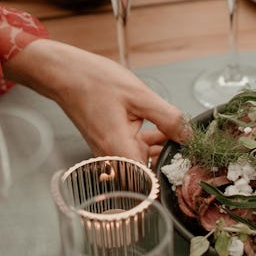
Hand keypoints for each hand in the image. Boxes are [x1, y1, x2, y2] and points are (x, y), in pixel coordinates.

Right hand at [4, 38, 187, 162]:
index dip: (171, 172)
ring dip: (159, 147)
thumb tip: (190, 136)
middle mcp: (112, 158)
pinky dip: (147, 141)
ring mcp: (109, 153)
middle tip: (186, 139)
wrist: (65, 73)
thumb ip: (169, 119)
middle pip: (148, 171)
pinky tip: (158, 127)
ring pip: (142, 160)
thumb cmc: (95, 81)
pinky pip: (133, 150)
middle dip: (169, 157)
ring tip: (173, 128)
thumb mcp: (140, 96)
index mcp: (119, 150)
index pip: (151, 181)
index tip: (189, 159)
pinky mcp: (109, 145)